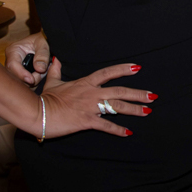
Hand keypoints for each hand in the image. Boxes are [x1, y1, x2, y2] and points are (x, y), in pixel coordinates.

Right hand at [4, 33, 49, 85]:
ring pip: (21, 83)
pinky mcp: (20, 76)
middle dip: (29, 79)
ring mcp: (15, 70)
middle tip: (42, 72)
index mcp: (13, 50)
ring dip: (33, 81)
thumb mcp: (44, 43)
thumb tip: (39, 69)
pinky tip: (40, 74)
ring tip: (43, 71)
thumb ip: (42, 55)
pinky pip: (25, 85)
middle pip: (15, 77)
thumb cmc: (44, 39)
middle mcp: (11, 61)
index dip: (21, 74)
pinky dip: (34, 83)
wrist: (46, 42)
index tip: (32, 80)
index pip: (12, 65)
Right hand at [37, 57, 155, 138]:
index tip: (137, 68)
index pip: (108, 73)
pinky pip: (106, 125)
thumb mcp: (52, 82)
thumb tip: (56, 58)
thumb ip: (57, 70)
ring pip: (117, 106)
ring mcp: (90, 107)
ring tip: (148, 111)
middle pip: (120, 91)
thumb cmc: (45, 98)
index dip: (123, 69)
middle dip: (138, 93)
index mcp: (85, 83)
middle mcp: (92, 93)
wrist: (37, 112)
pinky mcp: (87, 121)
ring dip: (134, 109)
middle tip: (153, 96)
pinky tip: (128, 132)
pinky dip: (118, 129)